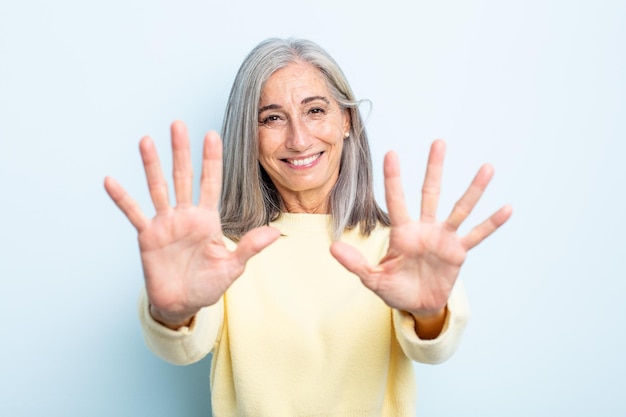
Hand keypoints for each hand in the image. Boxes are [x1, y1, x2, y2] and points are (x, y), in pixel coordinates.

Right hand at [104, 121, 279, 327]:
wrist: (182, 304)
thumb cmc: (208, 285)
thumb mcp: (232, 267)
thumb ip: (249, 248)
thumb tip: (273, 233)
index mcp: (208, 219)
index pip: (211, 183)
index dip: (211, 160)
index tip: (212, 134)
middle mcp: (186, 215)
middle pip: (183, 176)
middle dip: (181, 151)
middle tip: (178, 123)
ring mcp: (165, 223)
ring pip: (158, 187)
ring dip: (152, 165)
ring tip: (146, 140)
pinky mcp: (147, 236)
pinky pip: (133, 213)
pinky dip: (122, 198)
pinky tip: (110, 180)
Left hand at [331, 140, 511, 326]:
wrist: (417, 304)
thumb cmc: (394, 288)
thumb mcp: (373, 279)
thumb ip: (355, 264)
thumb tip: (332, 248)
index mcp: (402, 233)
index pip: (396, 200)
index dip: (394, 178)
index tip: (391, 153)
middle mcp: (424, 229)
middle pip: (430, 193)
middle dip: (434, 168)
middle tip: (439, 142)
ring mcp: (443, 238)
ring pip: (459, 208)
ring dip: (473, 190)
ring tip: (487, 168)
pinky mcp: (458, 252)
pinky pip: (476, 235)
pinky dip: (491, 224)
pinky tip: (506, 208)